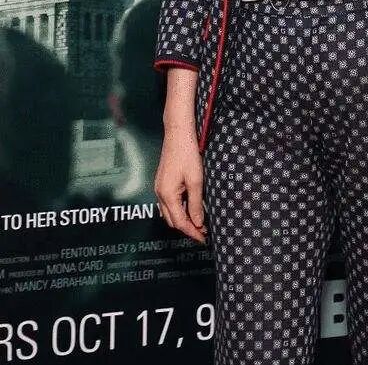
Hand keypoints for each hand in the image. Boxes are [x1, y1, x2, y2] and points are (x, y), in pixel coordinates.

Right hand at [154, 126, 206, 243]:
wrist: (178, 134)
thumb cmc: (187, 154)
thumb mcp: (196, 180)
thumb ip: (196, 203)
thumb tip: (198, 223)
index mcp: (167, 195)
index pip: (180, 222)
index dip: (192, 232)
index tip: (204, 238)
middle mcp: (159, 193)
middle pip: (172, 220)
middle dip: (187, 228)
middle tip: (203, 232)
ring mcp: (159, 187)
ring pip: (169, 212)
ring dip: (182, 219)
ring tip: (198, 222)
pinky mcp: (162, 182)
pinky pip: (168, 203)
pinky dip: (178, 209)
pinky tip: (190, 208)